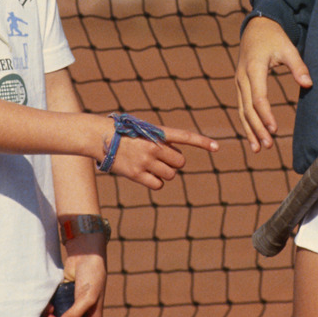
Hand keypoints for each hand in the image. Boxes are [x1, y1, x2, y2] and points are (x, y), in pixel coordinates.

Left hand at [50, 250, 105, 316]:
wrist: (85, 254)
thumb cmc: (93, 276)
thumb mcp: (88, 297)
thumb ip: (75, 313)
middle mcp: (81, 313)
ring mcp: (71, 305)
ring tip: (49, 312)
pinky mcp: (62, 297)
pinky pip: (53, 309)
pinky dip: (49, 309)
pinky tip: (48, 305)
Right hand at [103, 121, 218, 189]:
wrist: (100, 137)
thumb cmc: (124, 133)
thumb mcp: (145, 131)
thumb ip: (162, 142)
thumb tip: (176, 158)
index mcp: (157, 132)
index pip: (184, 136)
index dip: (202, 142)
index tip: (217, 147)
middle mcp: (153, 146)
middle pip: (180, 162)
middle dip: (174, 163)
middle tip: (160, 159)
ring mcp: (145, 161)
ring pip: (170, 175)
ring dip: (165, 173)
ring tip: (150, 166)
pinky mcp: (136, 174)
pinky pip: (158, 185)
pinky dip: (156, 182)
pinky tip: (145, 175)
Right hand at [233, 16, 311, 151]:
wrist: (256, 27)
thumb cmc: (274, 37)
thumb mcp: (288, 47)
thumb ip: (298, 66)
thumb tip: (308, 84)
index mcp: (254, 68)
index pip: (258, 97)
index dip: (266, 115)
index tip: (274, 129)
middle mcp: (242, 78)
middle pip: (248, 108)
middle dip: (257, 128)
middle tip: (268, 145)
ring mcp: (239, 82)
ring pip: (242, 111)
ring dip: (250, 130)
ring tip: (259, 149)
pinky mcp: (240, 86)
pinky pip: (241, 107)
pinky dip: (246, 124)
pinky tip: (252, 138)